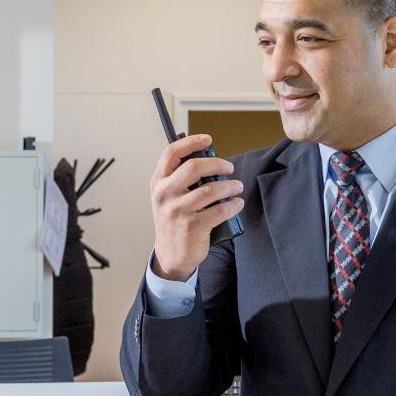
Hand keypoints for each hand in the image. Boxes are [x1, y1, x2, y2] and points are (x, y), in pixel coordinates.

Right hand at [149, 134, 244, 281]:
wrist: (170, 255)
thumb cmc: (173, 222)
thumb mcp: (167, 198)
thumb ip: (180, 179)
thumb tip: (209, 161)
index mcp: (158, 183)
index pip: (171, 153)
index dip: (191, 142)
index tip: (207, 140)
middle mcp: (165, 195)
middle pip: (193, 167)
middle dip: (217, 163)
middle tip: (229, 167)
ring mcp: (178, 211)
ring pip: (210, 190)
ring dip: (230, 186)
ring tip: (237, 187)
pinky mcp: (192, 226)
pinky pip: (219, 210)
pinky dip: (233, 206)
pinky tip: (237, 204)